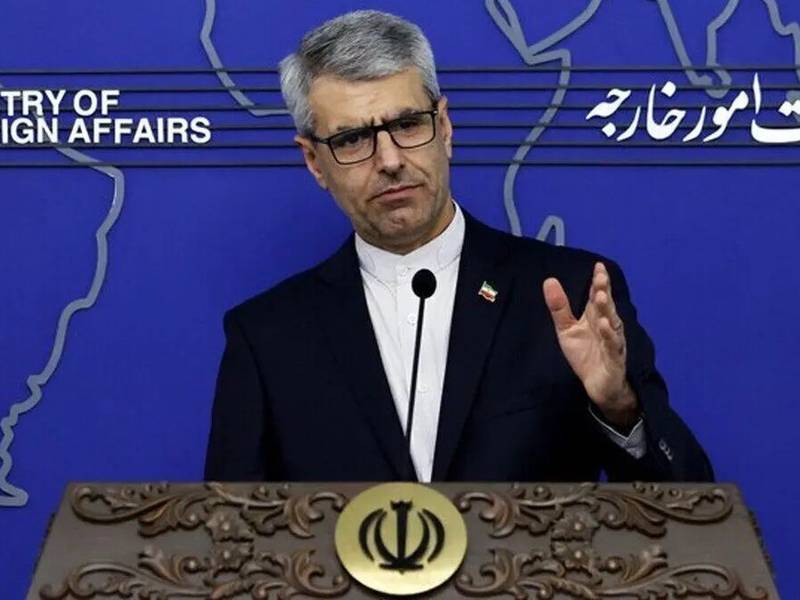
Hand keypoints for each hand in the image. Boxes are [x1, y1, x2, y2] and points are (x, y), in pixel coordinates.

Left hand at [543, 262, 638, 427]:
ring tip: (600, 297)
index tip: (598, 266)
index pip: (597, 296)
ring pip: (612, 323)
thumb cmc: (585, 354)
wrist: (598, 385)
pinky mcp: (614, 358)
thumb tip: (550, 280)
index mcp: (595, 317)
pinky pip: (612, 346)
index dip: (598, 282)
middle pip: (605, 306)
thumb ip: (559, 307)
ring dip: (606, 310)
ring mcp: (612, 342)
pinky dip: (609, 335)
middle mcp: (607, 326)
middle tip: (600, 277)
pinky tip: (604, 325)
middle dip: (603, 291)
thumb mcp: (566, 330)